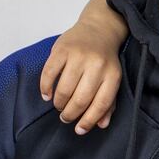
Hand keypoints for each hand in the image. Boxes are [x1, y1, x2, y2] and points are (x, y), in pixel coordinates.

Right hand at [40, 17, 123, 134]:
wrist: (98, 28)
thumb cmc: (104, 59)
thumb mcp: (112, 78)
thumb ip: (108, 102)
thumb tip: (101, 125)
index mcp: (112, 75)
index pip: (101, 104)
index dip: (89, 120)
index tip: (79, 130)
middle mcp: (97, 66)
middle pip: (81, 99)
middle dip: (70, 114)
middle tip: (65, 118)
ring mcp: (79, 56)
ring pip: (64, 89)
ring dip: (59, 103)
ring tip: (59, 106)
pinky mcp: (62, 49)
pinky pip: (49, 74)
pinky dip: (45, 88)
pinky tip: (47, 95)